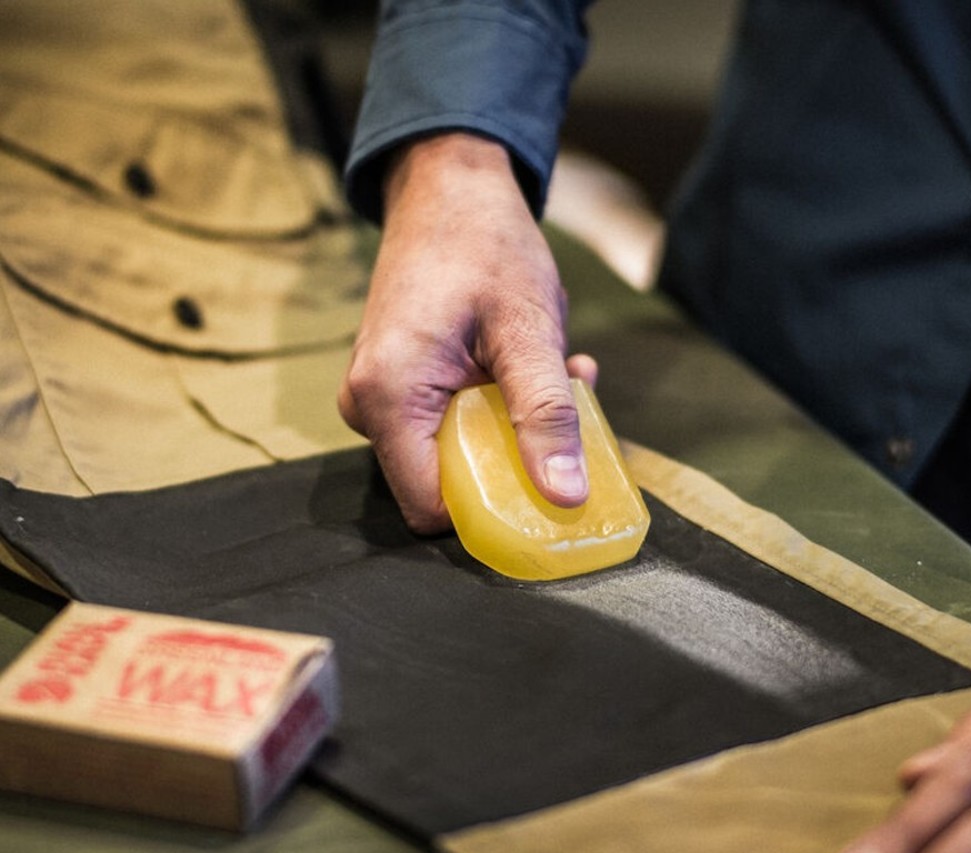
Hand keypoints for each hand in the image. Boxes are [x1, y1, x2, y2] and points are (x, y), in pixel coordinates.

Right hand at [338, 133, 597, 532]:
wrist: (451, 188)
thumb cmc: (484, 244)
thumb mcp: (528, 332)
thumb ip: (546, 415)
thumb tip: (566, 495)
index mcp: (388, 398)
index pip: (433, 509)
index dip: (495, 510)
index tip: (551, 485)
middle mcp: (370, 407)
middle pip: (450, 484)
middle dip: (517, 457)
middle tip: (564, 404)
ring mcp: (381, 398)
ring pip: (461, 453)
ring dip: (516, 423)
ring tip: (552, 368)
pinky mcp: (399, 388)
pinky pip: (454, 424)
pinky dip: (501, 403)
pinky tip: (530, 361)